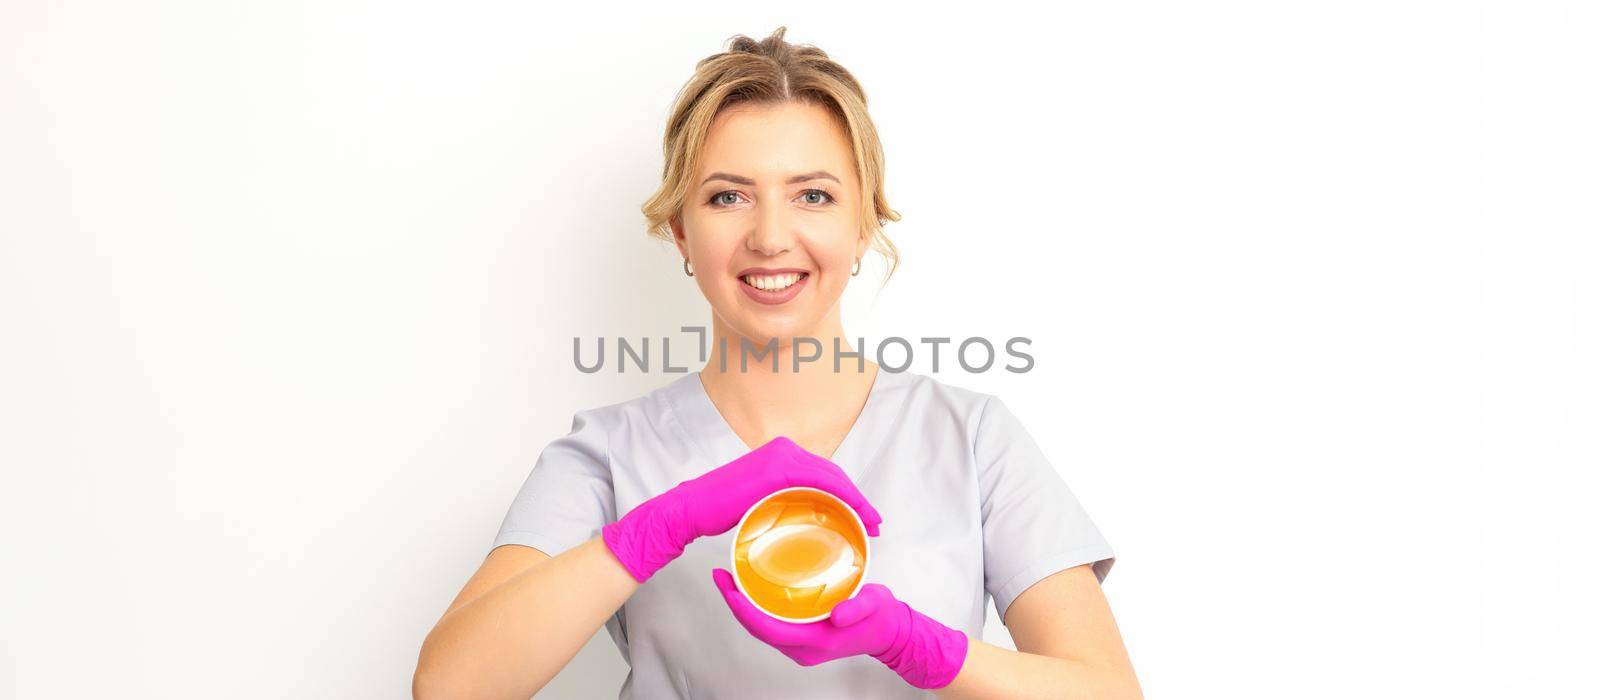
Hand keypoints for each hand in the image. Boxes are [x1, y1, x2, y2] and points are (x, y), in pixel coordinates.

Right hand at [602, 436, 882, 582]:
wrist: (690, 509)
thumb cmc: (719, 510)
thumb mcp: (758, 500)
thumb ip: (780, 498)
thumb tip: (799, 514)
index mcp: (780, 453)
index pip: (824, 473)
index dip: (850, 494)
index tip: (865, 517)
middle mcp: (783, 448)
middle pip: (834, 474)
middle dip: (859, 499)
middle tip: (875, 523)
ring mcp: (781, 456)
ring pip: (832, 477)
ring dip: (856, 500)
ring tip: (870, 525)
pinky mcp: (777, 469)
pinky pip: (821, 481)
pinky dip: (842, 496)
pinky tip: (854, 514)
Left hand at [711, 569, 968, 689]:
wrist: (890, 632)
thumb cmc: (881, 618)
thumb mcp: (874, 605)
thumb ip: (858, 608)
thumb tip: (838, 614)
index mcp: (815, 642)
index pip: (768, 628)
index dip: (743, 610)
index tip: (729, 587)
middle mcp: (802, 647)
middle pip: (757, 628)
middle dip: (735, 604)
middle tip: (721, 575)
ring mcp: (801, 644)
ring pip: (762, 627)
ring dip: (743, 605)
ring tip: (730, 578)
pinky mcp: (802, 635)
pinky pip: (772, 623)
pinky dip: (757, 606)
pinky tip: (752, 586)